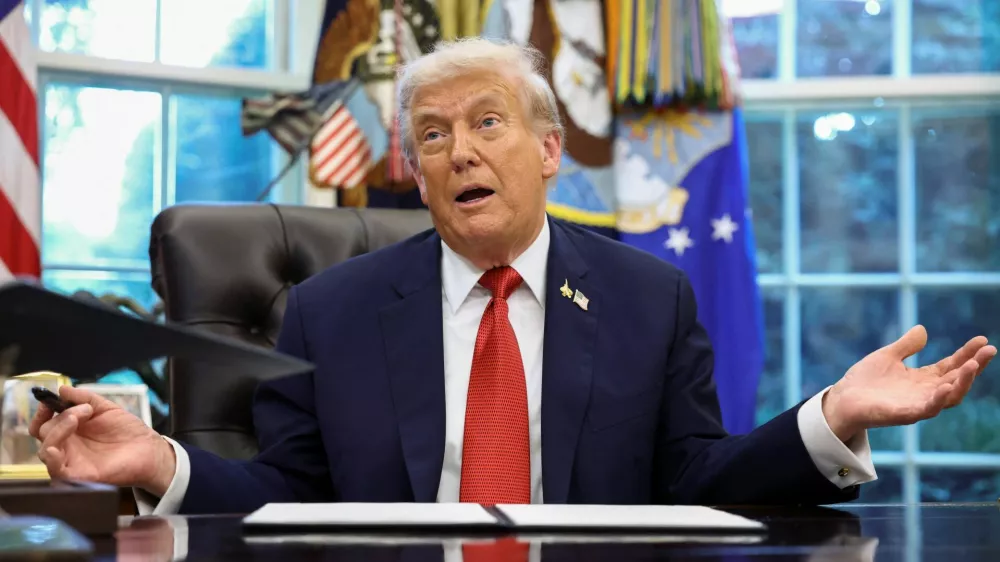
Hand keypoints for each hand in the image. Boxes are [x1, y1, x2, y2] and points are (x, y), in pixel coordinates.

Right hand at [28, 386, 175, 495]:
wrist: (148, 448)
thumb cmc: (127, 430)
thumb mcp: (105, 408)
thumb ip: (84, 398)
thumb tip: (62, 389)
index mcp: (70, 431)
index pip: (43, 423)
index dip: (42, 411)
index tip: (49, 400)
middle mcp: (67, 446)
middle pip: (44, 432)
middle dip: (62, 415)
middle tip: (85, 410)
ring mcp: (71, 461)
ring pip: (46, 450)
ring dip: (58, 430)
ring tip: (77, 418)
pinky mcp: (78, 476)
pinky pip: (56, 472)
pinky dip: (51, 459)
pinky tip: (55, 448)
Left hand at [823, 325, 996, 441]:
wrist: (841, 400)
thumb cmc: (864, 381)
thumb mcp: (887, 356)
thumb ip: (906, 346)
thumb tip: (923, 329)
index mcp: (922, 379)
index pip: (951, 366)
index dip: (967, 354)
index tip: (982, 340)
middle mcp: (925, 393)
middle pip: (957, 380)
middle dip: (974, 366)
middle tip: (989, 350)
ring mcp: (916, 405)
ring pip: (949, 397)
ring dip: (962, 382)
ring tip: (973, 365)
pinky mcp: (904, 415)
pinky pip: (926, 410)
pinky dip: (938, 400)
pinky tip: (946, 388)